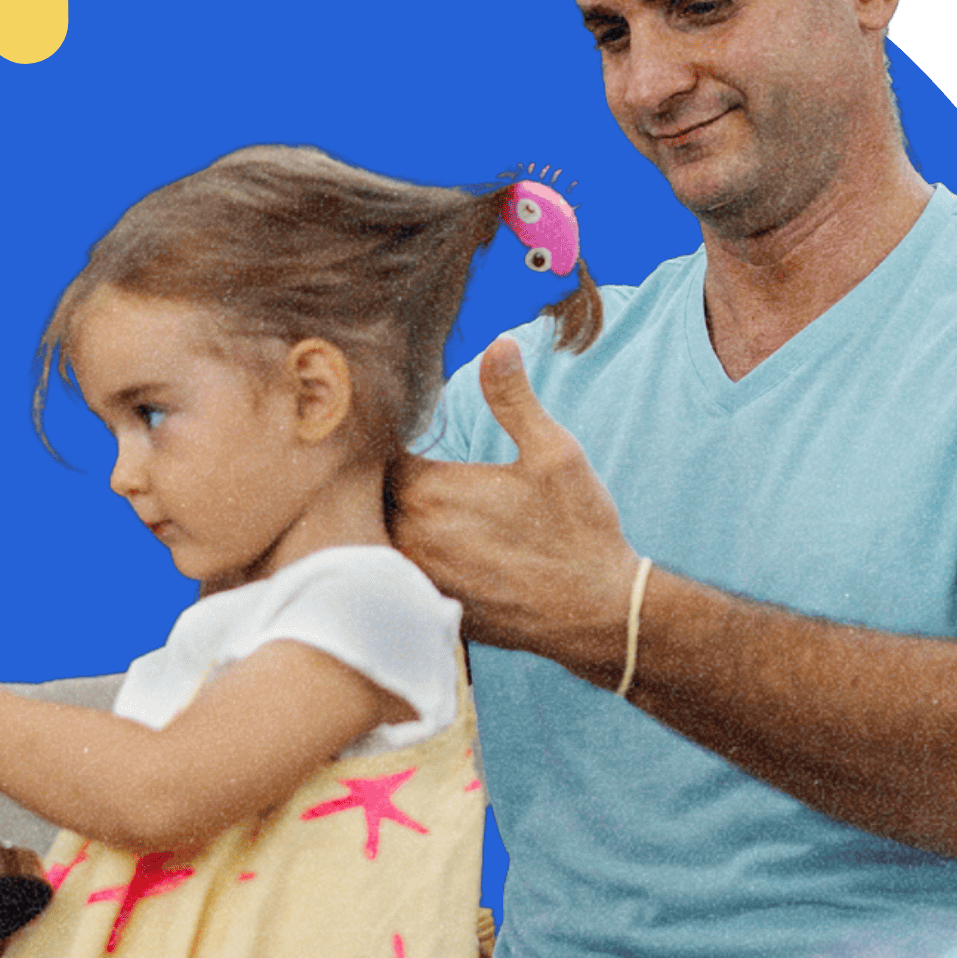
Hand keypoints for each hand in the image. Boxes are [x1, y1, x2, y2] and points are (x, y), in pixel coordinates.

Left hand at [390, 336, 639, 680]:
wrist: (596, 613)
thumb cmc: (578, 530)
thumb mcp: (552, 452)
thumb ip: (513, 398)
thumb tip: (499, 343)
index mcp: (430, 490)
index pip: (369, 458)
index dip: (369, 445)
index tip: (374, 435)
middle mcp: (411, 536)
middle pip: (360, 502)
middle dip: (363, 485)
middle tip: (368, 471)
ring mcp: (415, 577)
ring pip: (370, 542)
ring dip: (373, 525)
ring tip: (381, 512)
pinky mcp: (426, 608)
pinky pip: (389, 581)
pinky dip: (388, 565)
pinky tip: (407, 557)